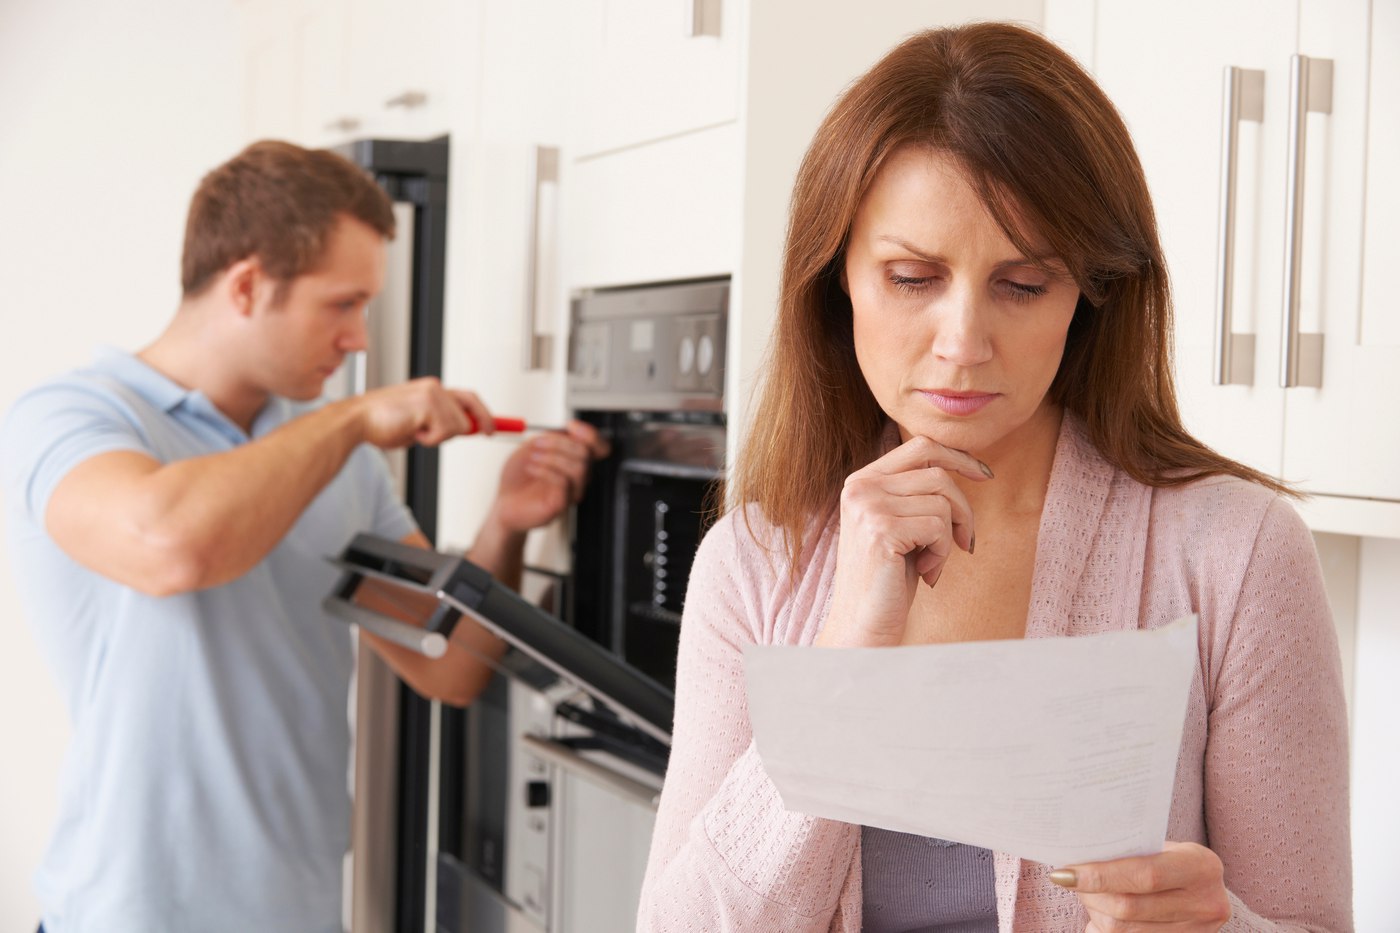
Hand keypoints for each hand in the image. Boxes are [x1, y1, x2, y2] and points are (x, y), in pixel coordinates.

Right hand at [351, 377, 494, 448]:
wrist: (356, 421)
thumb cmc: (380, 424)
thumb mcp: (416, 424)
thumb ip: (437, 423)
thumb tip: (461, 430)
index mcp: (431, 389)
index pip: (466, 398)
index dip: (484, 412)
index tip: (494, 426)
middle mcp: (435, 387)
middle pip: (471, 408)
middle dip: (478, 424)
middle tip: (486, 433)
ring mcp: (432, 394)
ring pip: (459, 426)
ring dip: (439, 438)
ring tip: (416, 433)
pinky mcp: (428, 405)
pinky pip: (444, 432)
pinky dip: (429, 440)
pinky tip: (411, 432)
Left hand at [487, 419, 609, 534]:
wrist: (503, 502)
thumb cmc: (517, 478)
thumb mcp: (531, 447)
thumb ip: (551, 437)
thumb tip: (568, 430)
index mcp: (574, 460)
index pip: (599, 447)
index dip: (590, 434)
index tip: (571, 425)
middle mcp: (578, 477)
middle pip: (586, 453)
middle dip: (560, 443)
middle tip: (538, 443)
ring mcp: (572, 491)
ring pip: (579, 467)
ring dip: (552, 457)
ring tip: (533, 457)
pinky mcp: (561, 504)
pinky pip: (564, 482)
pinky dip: (545, 470)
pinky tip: (531, 468)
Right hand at [816, 435, 990, 647]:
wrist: (863, 625)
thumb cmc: (889, 579)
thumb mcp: (900, 524)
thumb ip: (916, 492)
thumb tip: (966, 463)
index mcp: (861, 481)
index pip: (920, 446)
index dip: (958, 457)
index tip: (985, 475)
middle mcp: (859, 487)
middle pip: (938, 474)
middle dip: (963, 509)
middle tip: (966, 542)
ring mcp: (868, 507)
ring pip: (942, 502)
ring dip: (950, 537)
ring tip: (933, 564)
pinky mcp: (881, 530)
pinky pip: (939, 526)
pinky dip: (943, 554)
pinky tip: (927, 574)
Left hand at [1051, 842, 1231, 931]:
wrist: (1207, 888)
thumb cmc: (1173, 858)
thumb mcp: (1164, 847)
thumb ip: (1131, 852)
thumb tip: (1079, 857)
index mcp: (1201, 867)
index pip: (1144, 875)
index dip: (1101, 876)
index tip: (1065, 873)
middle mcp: (1205, 903)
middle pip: (1129, 907)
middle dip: (1090, 894)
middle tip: (1069, 879)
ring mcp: (1197, 931)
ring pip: (1125, 930)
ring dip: (1095, 912)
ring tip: (1086, 894)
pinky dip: (1104, 928)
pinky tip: (1099, 914)